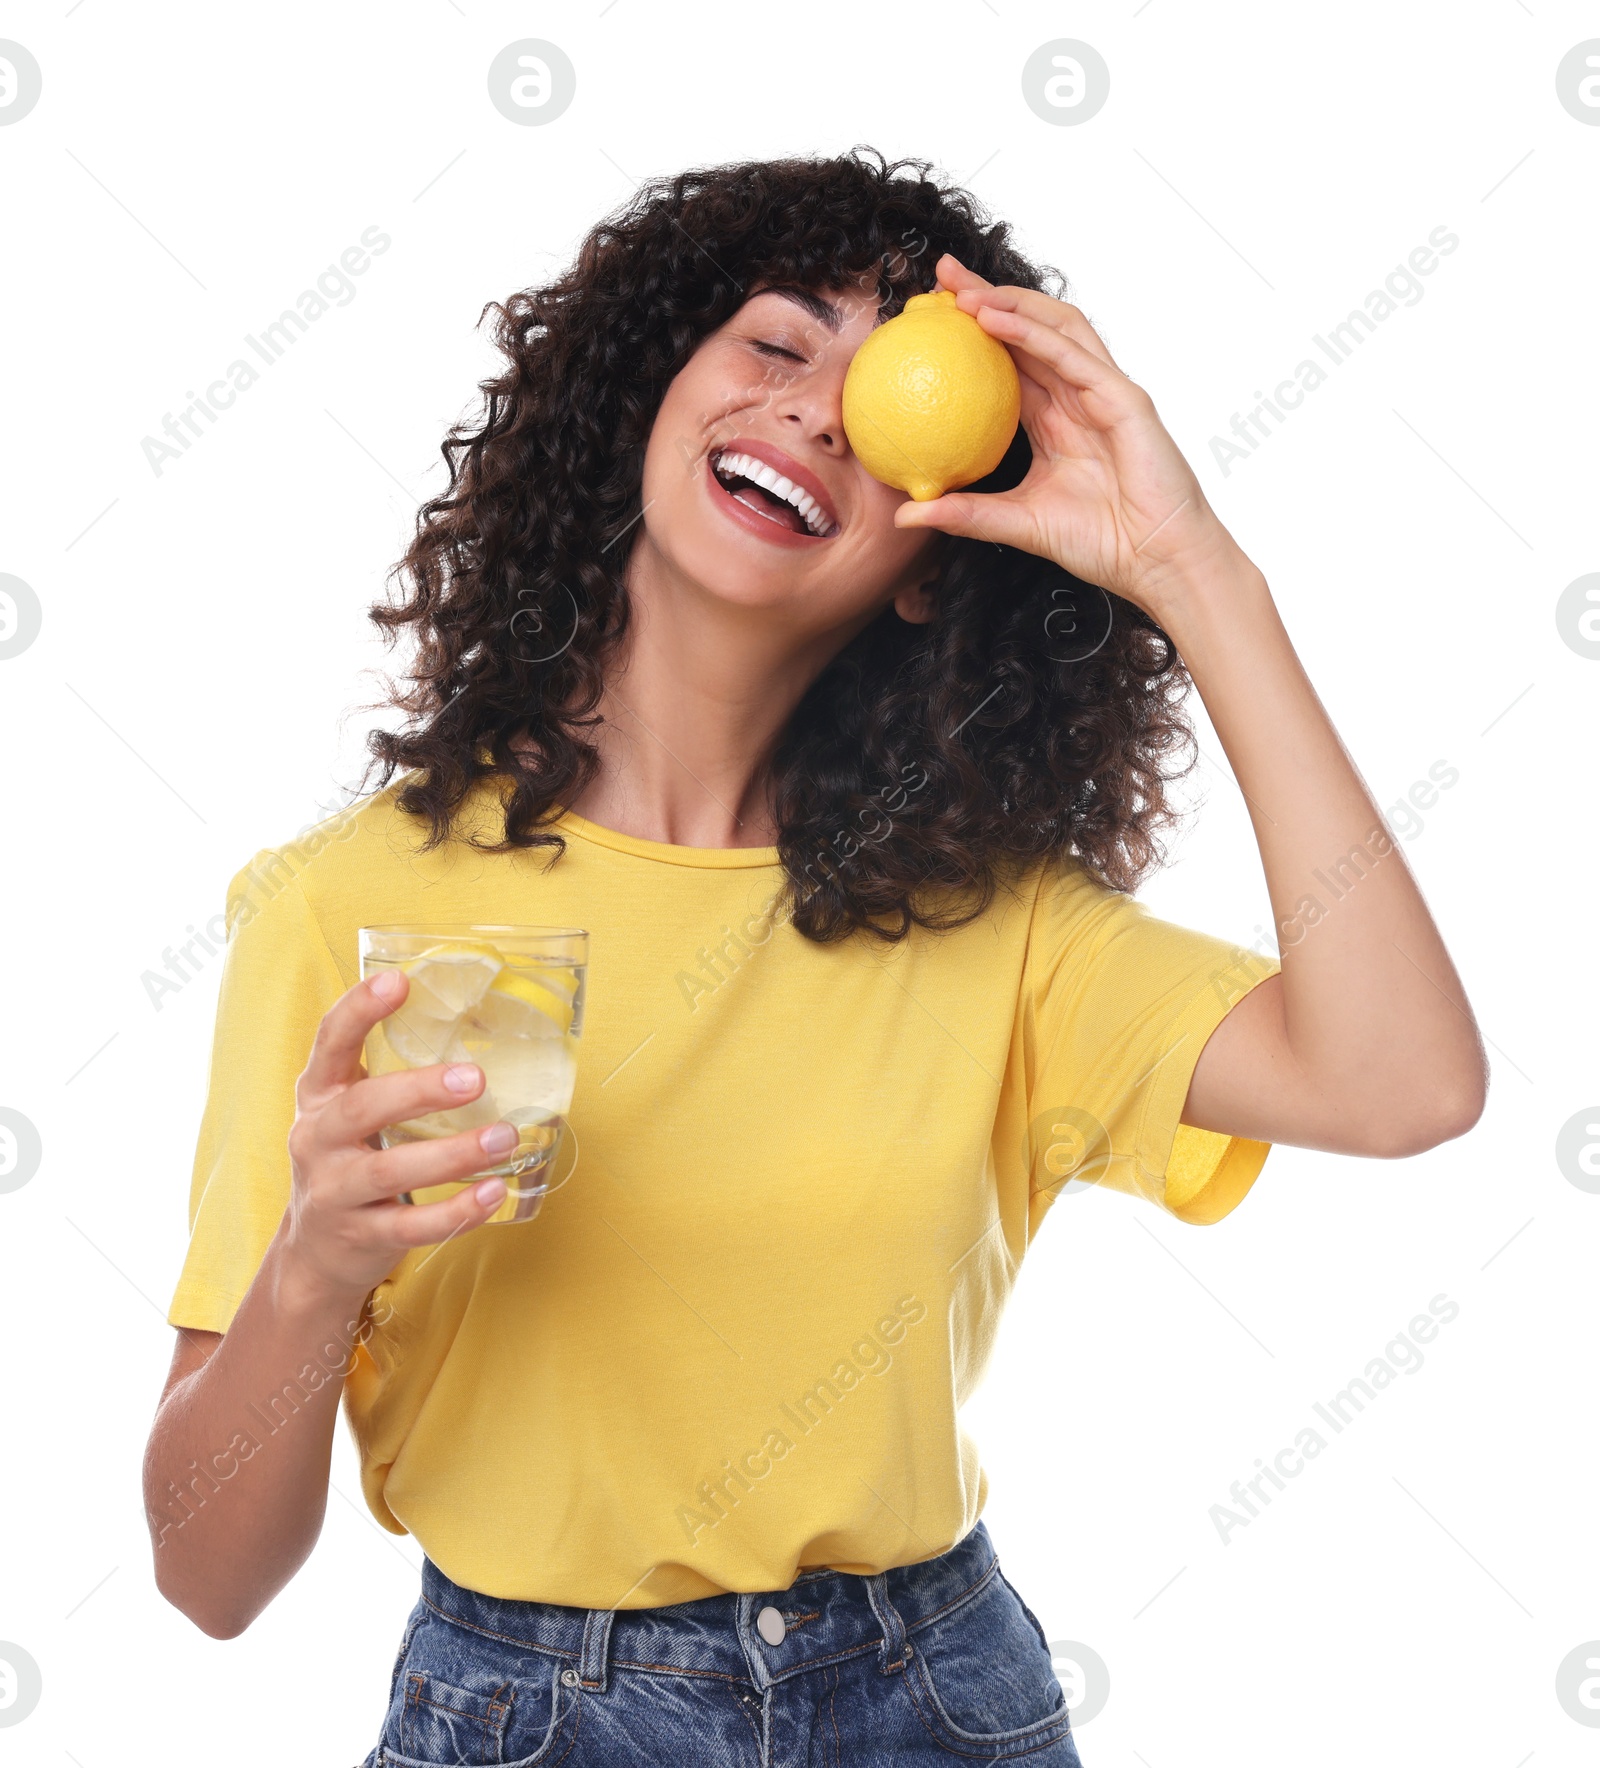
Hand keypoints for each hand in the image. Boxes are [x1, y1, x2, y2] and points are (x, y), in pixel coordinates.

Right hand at [277, 969, 514, 1307]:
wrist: (315, 1252)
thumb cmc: (350, 1162)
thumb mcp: (351, 1113)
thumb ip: (390, 1076)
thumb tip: (474, 1022)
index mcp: (319, 1096)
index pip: (330, 1043)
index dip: (359, 1009)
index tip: (398, 981)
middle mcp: (318, 1140)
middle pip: (362, 1109)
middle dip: (419, 1091)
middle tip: (475, 1078)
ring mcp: (335, 1192)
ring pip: (391, 1172)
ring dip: (453, 1155)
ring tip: (504, 1138)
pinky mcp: (360, 1237)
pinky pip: (411, 1226)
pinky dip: (455, 1212)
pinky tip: (493, 1194)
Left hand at [894, 253, 1248, 619]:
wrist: (1154, 561)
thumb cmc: (1101, 542)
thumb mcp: (1017, 524)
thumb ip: (965, 514)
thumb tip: (906, 515)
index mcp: (1054, 418)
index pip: (1008, 361)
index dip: (974, 333)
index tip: (930, 315)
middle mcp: (1077, 395)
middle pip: (1029, 329)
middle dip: (986, 296)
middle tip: (942, 276)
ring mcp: (1102, 391)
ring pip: (1054, 326)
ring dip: (1008, 302)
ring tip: (963, 292)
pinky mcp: (1122, 398)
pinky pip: (1072, 356)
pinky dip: (1032, 333)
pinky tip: (994, 319)